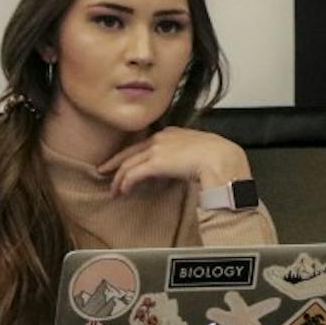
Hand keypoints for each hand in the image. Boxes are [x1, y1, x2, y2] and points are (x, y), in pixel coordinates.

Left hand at [98, 127, 251, 198]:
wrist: (221, 158)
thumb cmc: (220, 156)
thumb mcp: (203, 150)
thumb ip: (190, 155)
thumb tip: (190, 167)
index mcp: (173, 133)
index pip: (145, 143)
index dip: (133, 153)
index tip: (126, 161)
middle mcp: (161, 138)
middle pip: (130, 151)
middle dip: (115, 162)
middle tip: (104, 171)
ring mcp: (156, 149)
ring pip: (128, 164)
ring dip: (118, 179)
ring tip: (114, 191)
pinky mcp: (154, 163)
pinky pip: (132, 174)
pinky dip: (125, 183)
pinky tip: (122, 191)